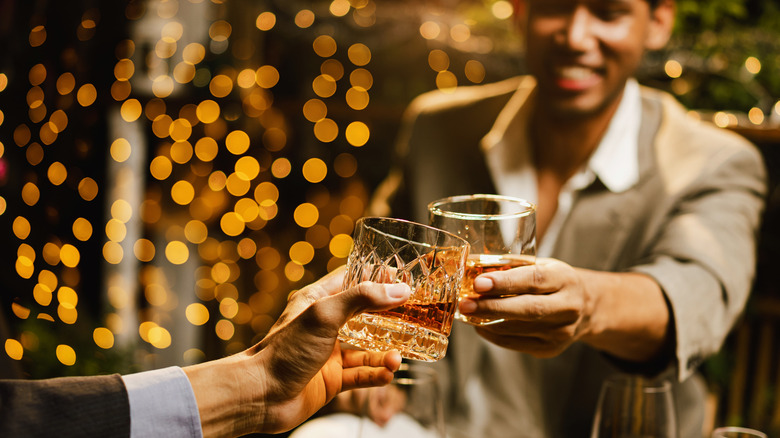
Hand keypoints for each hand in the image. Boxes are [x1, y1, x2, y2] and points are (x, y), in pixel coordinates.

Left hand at [184, 267, 411, 437]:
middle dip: (391, 318)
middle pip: (365, 315)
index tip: (403, 279)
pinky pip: (361, 375)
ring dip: (385, 354)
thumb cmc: (284, 350)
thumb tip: (399, 291)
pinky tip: (388, 374)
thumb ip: (362, 299)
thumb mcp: (324, 314)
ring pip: (367, 349)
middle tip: (415, 317)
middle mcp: (325, 325)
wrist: (260, 395)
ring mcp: (329, 353)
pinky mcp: (332, 379)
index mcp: (318, 301)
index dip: (377, 278)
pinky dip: (376, 374)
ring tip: (398, 359)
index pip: (352, 280)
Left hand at [459, 258, 590, 357]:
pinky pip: (515, 343)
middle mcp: (568, 307)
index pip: (534, 280)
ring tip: (467, 312)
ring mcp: (561, 332)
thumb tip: (473, 269)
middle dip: (492, 307)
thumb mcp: (543, 265)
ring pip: (518, 329)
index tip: (479, 283)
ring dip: (487, 321)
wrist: (587, 308)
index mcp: (566, 279)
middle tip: (465, 304)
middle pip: (528, 309)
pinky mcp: (550, 349)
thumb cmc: (554, 281)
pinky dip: (493, 334)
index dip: (505, 282)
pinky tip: (479, 324)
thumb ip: (515, 266)